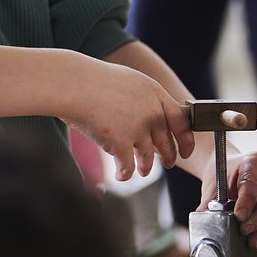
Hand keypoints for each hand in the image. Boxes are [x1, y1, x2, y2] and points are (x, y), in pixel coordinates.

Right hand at [61, 56, 190, 180]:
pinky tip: (121, 176)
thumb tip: (156, 117)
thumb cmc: (92, 80)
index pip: (181, 120)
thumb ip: (146, 98)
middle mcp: (152, 111)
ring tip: (143, 171)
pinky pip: (128, 166)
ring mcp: (137, 127)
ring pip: (148, 157)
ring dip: (146, 167)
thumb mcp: (129, 81)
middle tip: (169, 163)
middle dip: (169, 156)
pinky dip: (125, 174)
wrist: (70, 83)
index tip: (186, 151)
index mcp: (155, 93)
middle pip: (167, 142)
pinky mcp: (121, 142)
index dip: (186, 139)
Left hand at [198, 151, 256, 248]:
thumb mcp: (213, 186)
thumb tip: (206, 222)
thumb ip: (210, 203)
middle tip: (244, 230)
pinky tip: (256, 238)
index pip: (251, 182)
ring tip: (250, 239)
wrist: (229, 170)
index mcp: (253, 161)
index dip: (246, 201)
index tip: (239, 216)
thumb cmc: (223, 175)